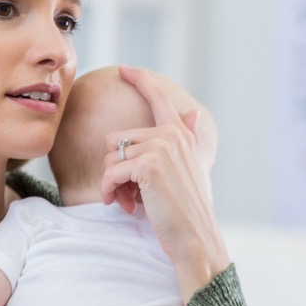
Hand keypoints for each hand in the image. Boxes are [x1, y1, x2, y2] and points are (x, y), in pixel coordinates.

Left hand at [100, 66, 229, 303]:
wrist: (195, 237)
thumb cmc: (189, 208)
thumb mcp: (192, 169)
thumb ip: (189, 139)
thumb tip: (193, 113)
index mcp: (180, 134)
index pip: (158, 98)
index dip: (140, 80)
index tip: (123, 68)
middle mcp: (170, 135)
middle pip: (117, 139)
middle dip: (116, 169)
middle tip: (129, 194)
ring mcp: (159, 148)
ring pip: (110, 159)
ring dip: (112, 184)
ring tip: (128, 202)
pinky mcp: (147, 166)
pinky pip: (110, 174)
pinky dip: (110, 192)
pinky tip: (124, 206)